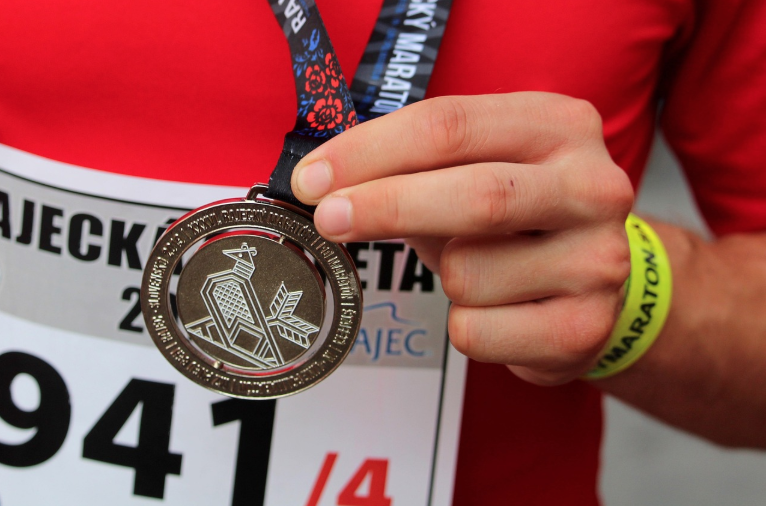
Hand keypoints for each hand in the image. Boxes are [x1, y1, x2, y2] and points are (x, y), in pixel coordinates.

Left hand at [291, 92, 633, 384]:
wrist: (594, 281)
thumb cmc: (518, 219)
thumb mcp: (477, 170)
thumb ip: (417, 168)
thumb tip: (325, 184)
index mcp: (560, 126)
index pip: (451, 125)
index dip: (371, 151)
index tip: (314, 179)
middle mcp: (594, 187)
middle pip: (475, 194)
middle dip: (386, 207)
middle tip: (328, 218)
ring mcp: (600, 260)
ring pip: (467, 274)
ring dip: (444, 277)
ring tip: (478, 270)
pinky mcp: (586, 326)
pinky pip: (477, 330)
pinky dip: (464, 324)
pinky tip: (500, 310)